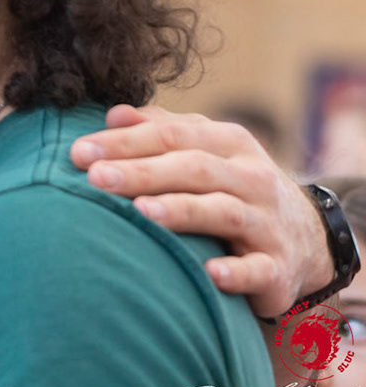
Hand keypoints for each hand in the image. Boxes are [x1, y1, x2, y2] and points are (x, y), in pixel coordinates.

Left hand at [70, 103, 327, 318]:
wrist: (307, 240)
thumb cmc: (232, 187)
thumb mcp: (206, 151)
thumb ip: (161, 130)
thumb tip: (113, 113)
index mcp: (229, 143)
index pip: (172, 136)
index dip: (125, 142)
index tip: (79, 152)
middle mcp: (252, 178)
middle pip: (193, 169)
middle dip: (142, 172)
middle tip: (96, 178)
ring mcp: (268, 223)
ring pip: (224, 212)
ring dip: (182, 211)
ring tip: (142, 212)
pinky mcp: (278, 268)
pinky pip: (259, 270)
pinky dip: (237, 273)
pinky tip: (210, 274)